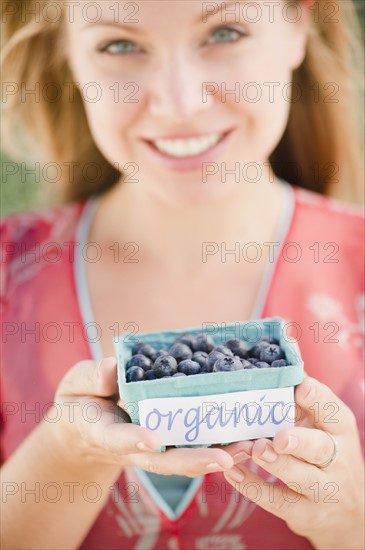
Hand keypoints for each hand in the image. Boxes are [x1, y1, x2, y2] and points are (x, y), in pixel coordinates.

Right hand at [51, 357, 233, 476]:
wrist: (85, 427)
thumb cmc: (81, 402)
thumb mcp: (76, 385)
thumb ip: (91, 378)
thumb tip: (111, 368)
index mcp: (104, 432)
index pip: (118, 439)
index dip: (133, 439)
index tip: (151, 439)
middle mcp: (133, 446)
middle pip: (164, 460)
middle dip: (194, 460)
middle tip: (224, 459)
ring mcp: (152, 447)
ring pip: (184, 457)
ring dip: (215, 454)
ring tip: (246, 446)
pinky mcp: (167, 441)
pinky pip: (192, 444)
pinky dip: (217, 442)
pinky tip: (244, 434)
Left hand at [222, 377, 364, 548]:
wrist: (349, 512)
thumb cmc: (326, 454)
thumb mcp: (323, 425)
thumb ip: (303, 398)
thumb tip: (277, 355)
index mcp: (339, 429)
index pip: (332, 410)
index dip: (316, 399)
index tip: (300, 387)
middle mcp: (336, 459)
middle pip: (319, 448)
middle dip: (298, 441)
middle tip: (278, 437)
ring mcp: (322, 489)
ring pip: (300, 477)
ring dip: (275, 464)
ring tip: (254, 449)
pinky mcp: (305, 514)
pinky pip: (278, 501)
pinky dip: (253, 487)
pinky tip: (232, 473)